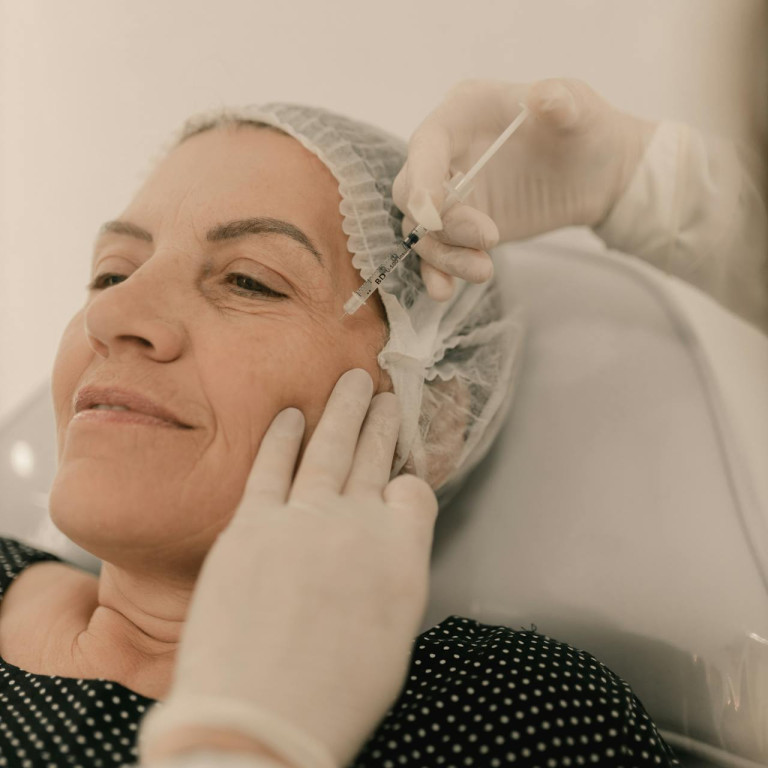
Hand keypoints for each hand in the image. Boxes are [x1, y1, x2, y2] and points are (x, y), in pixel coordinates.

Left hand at [139, 369, 438, 767]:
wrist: (257, 720)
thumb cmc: (333, 695)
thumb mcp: (394, 635)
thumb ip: (395, 573)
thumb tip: (388, 544)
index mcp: (401, 551)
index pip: (415, 491)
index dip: (409, 481)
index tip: (400, 476)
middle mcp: (357, 522)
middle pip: (373, 456)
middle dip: (382, 420)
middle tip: (387, 394)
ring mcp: (302, 517)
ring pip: (328, 447)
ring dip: (342, 410)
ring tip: (353, 382)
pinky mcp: (251, 525)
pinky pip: (271, 467)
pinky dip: (282, 438)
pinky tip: (290, 415)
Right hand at [393, 77, 655, 299]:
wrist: (595, 172)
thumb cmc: (582, 128)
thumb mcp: (579, 107)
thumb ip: (560, 100)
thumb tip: (543, 96)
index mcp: (462, 114)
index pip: (426, 144)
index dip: (421, 178)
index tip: (431, 214)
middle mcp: (445, 155)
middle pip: (411, 193)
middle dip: (442, 223)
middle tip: (490, 237)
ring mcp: (451, 195)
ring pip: (423, 231)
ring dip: (445, 256)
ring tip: (484, 271)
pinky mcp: (460, 229)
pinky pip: (437, 253)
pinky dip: (439, 272)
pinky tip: (446, 292)